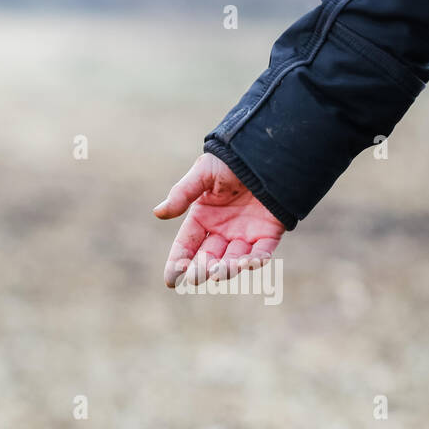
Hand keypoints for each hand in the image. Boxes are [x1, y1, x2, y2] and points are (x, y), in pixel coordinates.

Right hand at [154, 153, 283, 287]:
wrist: (270, 147)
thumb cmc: (233, 158)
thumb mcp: (204, 172)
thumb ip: (182, 193)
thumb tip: (158, 213)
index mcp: (203, 216)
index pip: (186, 244)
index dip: (177, 261)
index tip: (171, 280)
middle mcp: (222, 229)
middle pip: (208, 256)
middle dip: (201, 269)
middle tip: (196, 276)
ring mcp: (246, 232)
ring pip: (233, 259)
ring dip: (226, 269)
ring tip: (219, 273)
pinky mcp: (269, 231)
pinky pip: (263, 251)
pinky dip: (257, 260)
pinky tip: (248, 264)